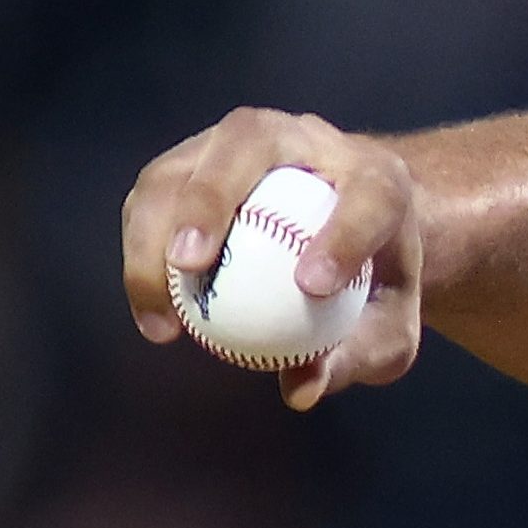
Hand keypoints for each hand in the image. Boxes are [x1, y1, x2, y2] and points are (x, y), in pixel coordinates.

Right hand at [121, 107, 426, 410]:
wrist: (348, 229)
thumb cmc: (371, 286)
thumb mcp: (386, 330)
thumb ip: (358, 356)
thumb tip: (302, 387)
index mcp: (378, 178)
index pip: (369, 198)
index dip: (343, 237)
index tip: (312, 287)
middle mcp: (308, 140)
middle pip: (251, 139)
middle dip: (212, 196)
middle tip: (191, 265)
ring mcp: (243, 142)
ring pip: (185, 164)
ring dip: (156, 231)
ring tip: (163, 313)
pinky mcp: (194, 160)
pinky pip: (154, 196)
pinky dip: (142, 248)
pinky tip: (154, 313)